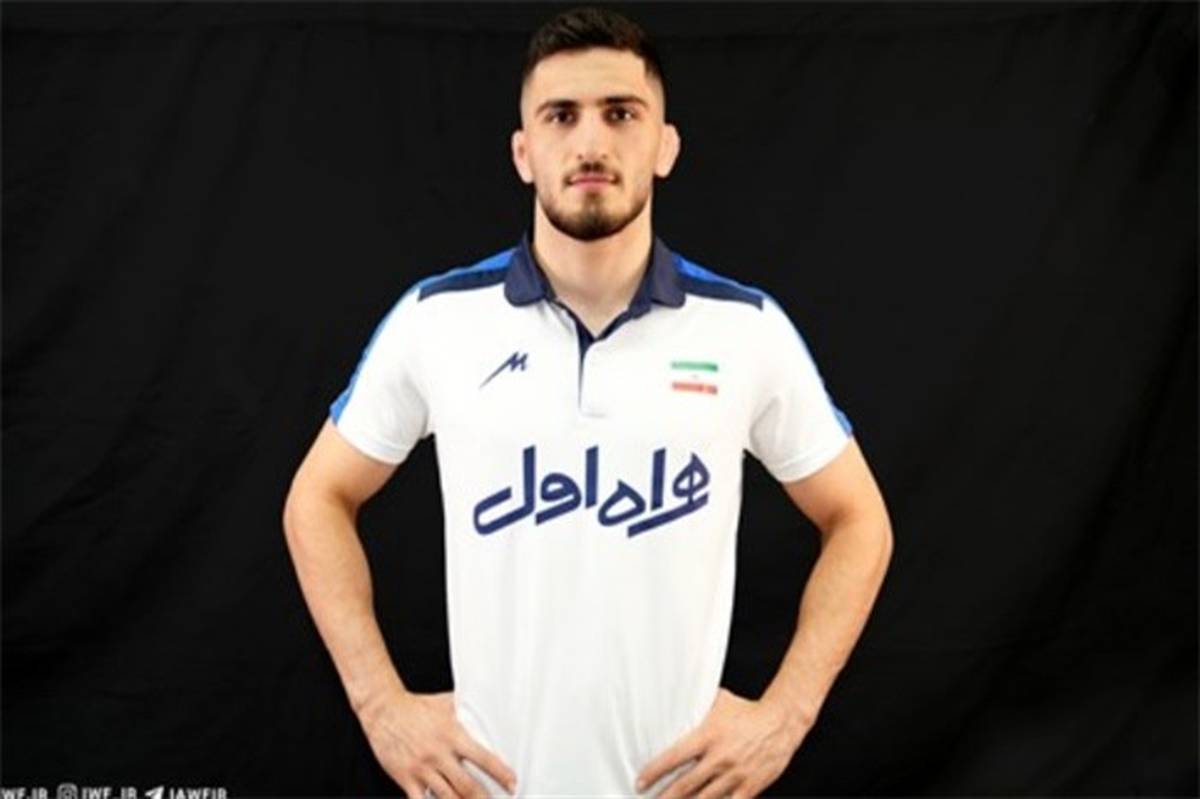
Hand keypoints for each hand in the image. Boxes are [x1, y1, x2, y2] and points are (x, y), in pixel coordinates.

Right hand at [357, 687, 517, 798]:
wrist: (383, 710)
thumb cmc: (415, 706)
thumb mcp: (445, 703)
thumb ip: (466, 710)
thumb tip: (488, 706)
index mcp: (452, 735)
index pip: (483, 758)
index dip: (500, 773)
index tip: (512, 784)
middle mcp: (438, 754)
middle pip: (467, 786)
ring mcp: (422, 768)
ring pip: (447, 797)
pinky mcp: (405, 777)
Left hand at [635, 687, 810, 798]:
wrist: (781, 721)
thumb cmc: (746, 710)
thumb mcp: (718, 702)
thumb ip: (696, 705)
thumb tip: (673, 696)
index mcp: (708, 736)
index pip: (674, 757)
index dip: (654, 772)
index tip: (640, 782)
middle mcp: (720, 758)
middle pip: (685, 785)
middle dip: (664, 797)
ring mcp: (735, 775)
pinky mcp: (750, 787)